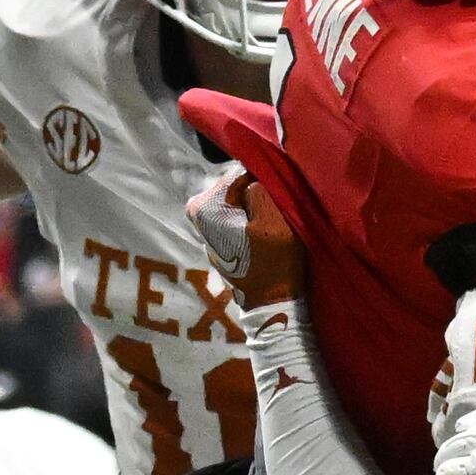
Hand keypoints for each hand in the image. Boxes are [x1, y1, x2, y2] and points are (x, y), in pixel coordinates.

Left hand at [184, 167, 302, 308]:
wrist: (273, 304)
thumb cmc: (274, 261)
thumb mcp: (274, 217)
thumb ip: (260, 186)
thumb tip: (256, 170)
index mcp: (202, 207)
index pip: (238, 173)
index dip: (263, 182)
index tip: (276, 200)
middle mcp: (197, 216)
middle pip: (237, 189)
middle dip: (258, 196)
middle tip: (278, 214)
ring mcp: (207, 232)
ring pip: (240, 204)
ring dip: (258, 210)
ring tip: (274, 227)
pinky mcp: (220, 243)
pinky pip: (239, 221)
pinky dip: (253, 224)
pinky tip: (267, 238)